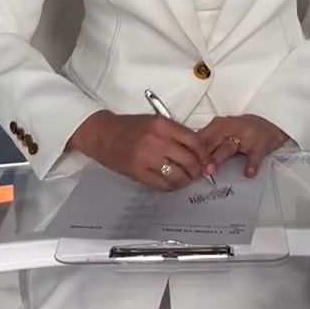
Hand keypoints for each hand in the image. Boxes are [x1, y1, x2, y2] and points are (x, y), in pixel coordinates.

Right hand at [69, 111, 208, 189]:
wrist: (102, 135)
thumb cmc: (129, 127)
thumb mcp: (154, 122)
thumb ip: (175, 134)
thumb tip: (197, 151)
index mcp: (162, 125)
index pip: (194, 141)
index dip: (204, 154)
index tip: (206, 161)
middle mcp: (156, 141)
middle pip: (189, 160)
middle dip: (197, 170)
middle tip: (198, 173)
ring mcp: (147, 158)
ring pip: (178, 175)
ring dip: (186, 180)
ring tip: (185, 179)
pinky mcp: (138, 173)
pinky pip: (163, 184)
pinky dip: (172, 186)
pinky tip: (172, 183)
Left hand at [196, 114, 289, 178]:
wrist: (273, 120)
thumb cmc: (244, 129)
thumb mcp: (224, 131)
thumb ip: (209, 143)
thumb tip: (189, 158)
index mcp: (217, 126)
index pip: (199, 139)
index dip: (189, 152)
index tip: (182, 166)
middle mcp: (229, 129)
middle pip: (210, 143)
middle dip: (200, 157)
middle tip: (191, 170)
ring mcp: (245, 136)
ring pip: (228, 147)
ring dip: (218, 158)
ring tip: (210, 171)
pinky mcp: (260, 144)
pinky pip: (255, 155)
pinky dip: (252, 164)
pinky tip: (248, 173)